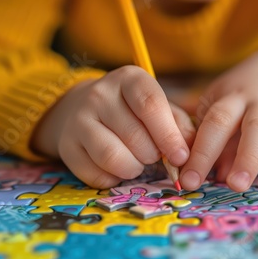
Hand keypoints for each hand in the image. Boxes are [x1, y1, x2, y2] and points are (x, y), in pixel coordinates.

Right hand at [31, 66, 195, 187]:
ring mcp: (79, 119)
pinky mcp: (67, 146)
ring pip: (112, 157)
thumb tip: (190, 152)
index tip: (180, 157)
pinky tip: (117, 169)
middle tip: (154, 156)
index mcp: (129, 79)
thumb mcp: (159, 108)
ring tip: (138, 163)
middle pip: (135, 136)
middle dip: (152, 155)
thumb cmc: (133, 111)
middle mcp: (100, 94)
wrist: (82, 108)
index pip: (150, 105)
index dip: (168, 136)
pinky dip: (113, 179)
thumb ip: (179, 126)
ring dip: (133, 169)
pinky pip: (95, 175)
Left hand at [179, 48, 257, 191]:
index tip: (189, 181)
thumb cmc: (240, 97)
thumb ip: (216, 140)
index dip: (202, 152)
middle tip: (235, 185)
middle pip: (255, 127)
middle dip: (246, 156)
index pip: (215, 124)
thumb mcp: (221, 109)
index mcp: (232, 99)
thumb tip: (213, 175)